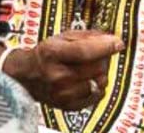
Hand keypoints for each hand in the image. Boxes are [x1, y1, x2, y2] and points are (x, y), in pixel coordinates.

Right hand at [2, 30, 122, 109]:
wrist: (26, 77)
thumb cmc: (45, 54)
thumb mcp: (61, 37)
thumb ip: (86, 36)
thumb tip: (110, 38)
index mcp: (52, 54)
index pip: (84, 51)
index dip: (104, 46)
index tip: (117, 43)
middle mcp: (57, 76)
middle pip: (95, 67)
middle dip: (103, 58)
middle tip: (99, 53)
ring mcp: (63, 93)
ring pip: (99, 81)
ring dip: (100, 73)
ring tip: (90, 67)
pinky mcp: (69, 105)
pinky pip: (97, 95)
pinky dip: (97, 86)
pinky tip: (88, 79)